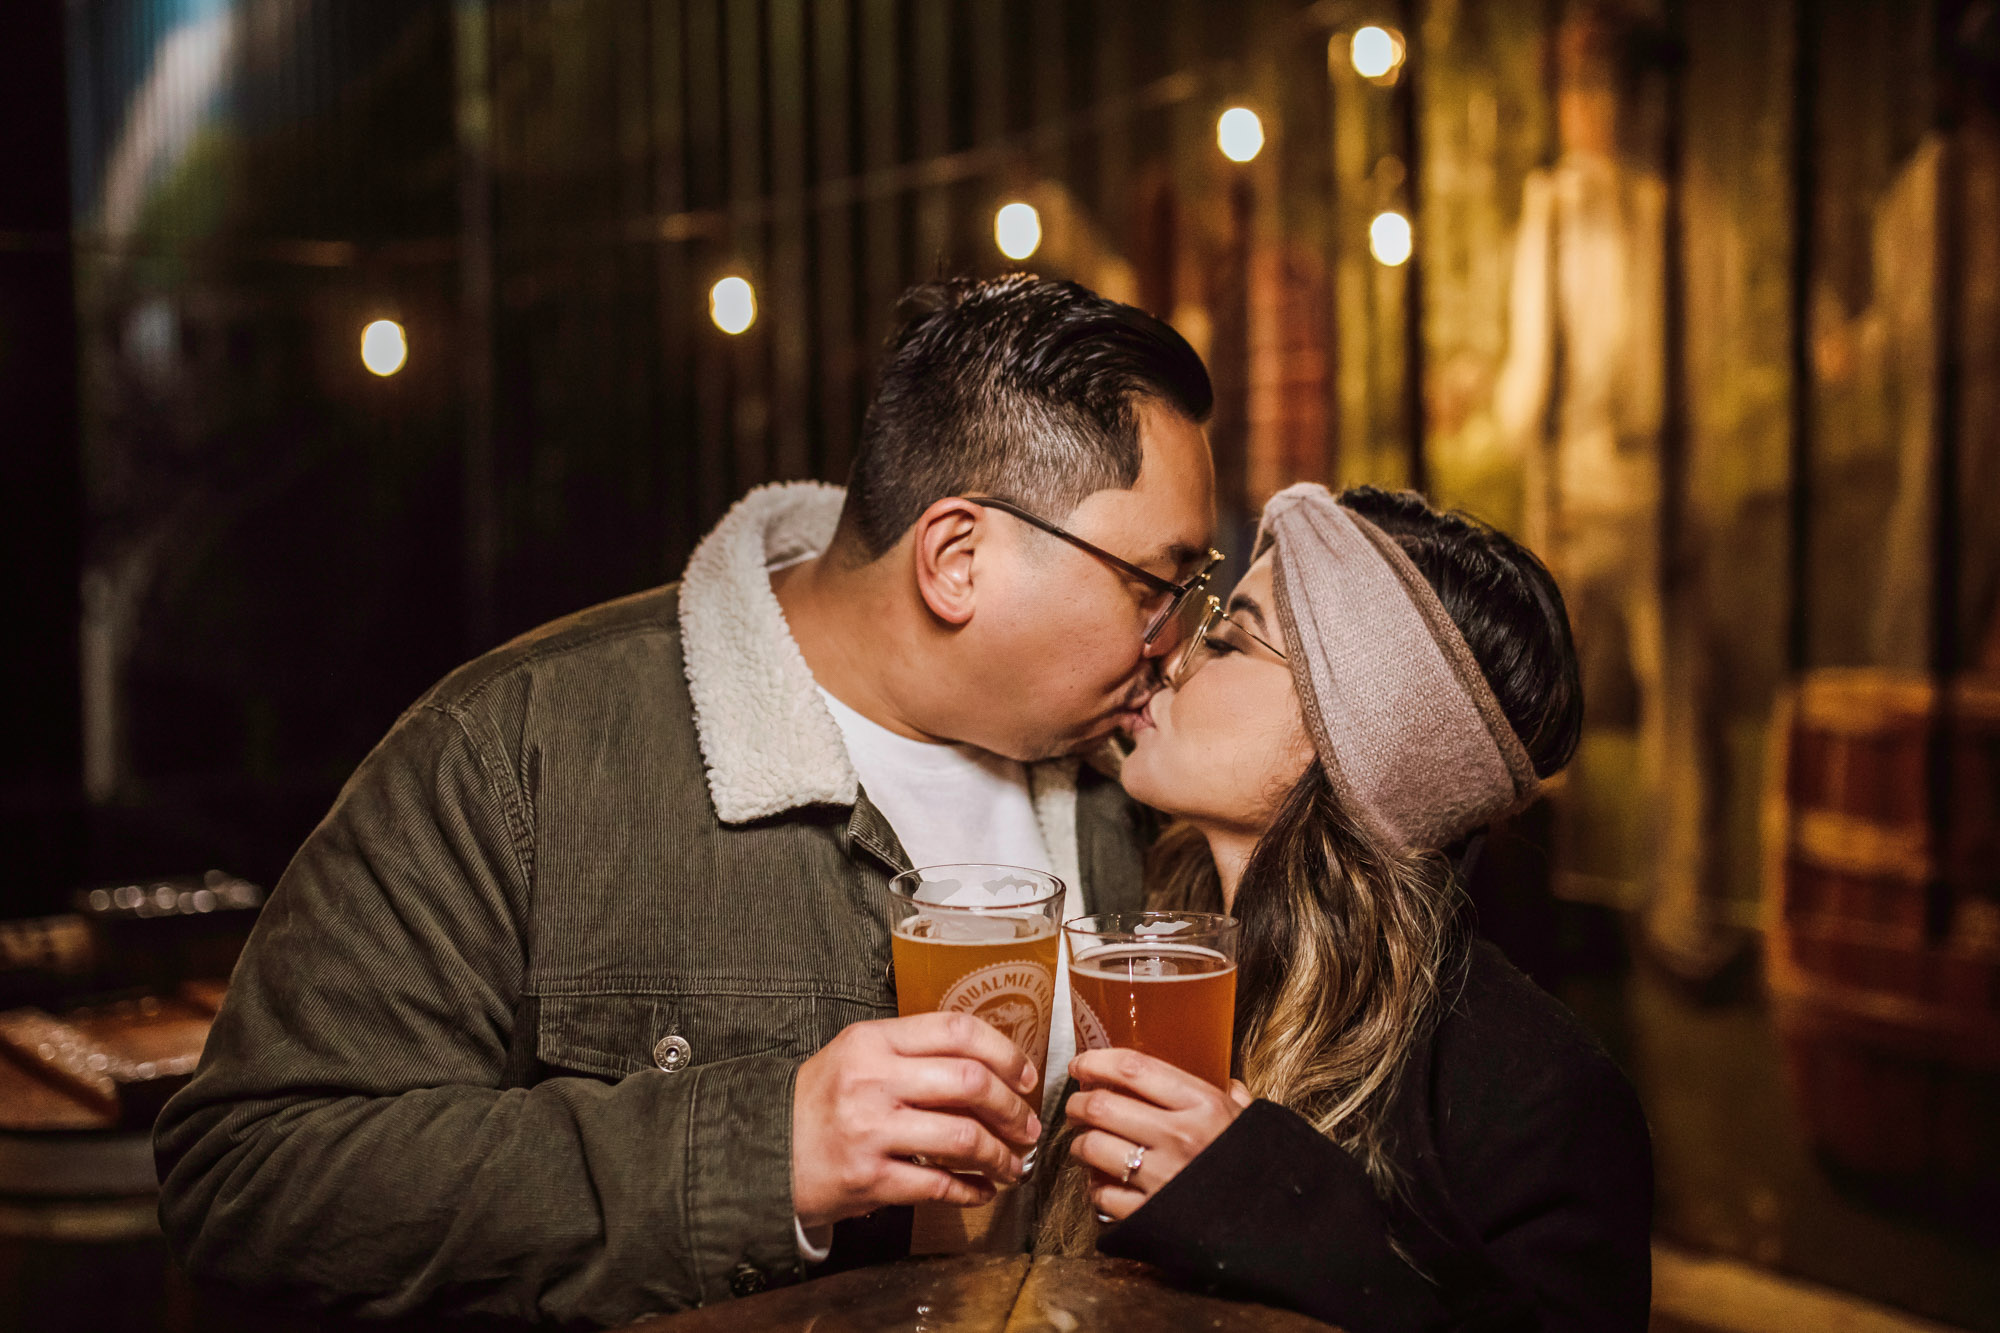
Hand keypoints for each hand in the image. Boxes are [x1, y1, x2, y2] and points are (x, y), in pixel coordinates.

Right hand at [791, 1011, 1042, 1230]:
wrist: (762, 1153)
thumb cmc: (818, 1103)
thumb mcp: (856, 1056)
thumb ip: (912, 1052)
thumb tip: (987, 1066)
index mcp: (873, 1041)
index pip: (956, 1030)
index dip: (1004, 1052)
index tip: (1024, 1076)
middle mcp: (872, 1080)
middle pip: (970, 1081)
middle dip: (1012, 1108)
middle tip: (1027, 1126)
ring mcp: (870, 1130)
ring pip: (963, 1136)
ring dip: (1000, 1154)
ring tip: (1012, 1163)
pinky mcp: (869, 1178)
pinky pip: (939, 1184)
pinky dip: (972, 1190)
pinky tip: (982, 1190)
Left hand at [1064, 1049, 1253, 1221]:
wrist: (1277, 1231)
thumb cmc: (1262, 1170)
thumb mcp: (1250, 1123)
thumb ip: (1234, 1100)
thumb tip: (1228, 1083)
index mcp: (1203, 1105)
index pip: (1133, 1068)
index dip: (1097, 1061)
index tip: (1082, 1063)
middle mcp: (1178, 1136)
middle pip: (1101, 1106)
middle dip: (1078, 1103)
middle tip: (1077, 1105)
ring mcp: (1161, 1177)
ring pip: (1092, 1148)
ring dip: (1080, 1144)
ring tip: (1085, 1143)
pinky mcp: (1149, 1215)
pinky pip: (1102, 1194)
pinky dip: (1095, 1187)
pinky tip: (1102, 1182)